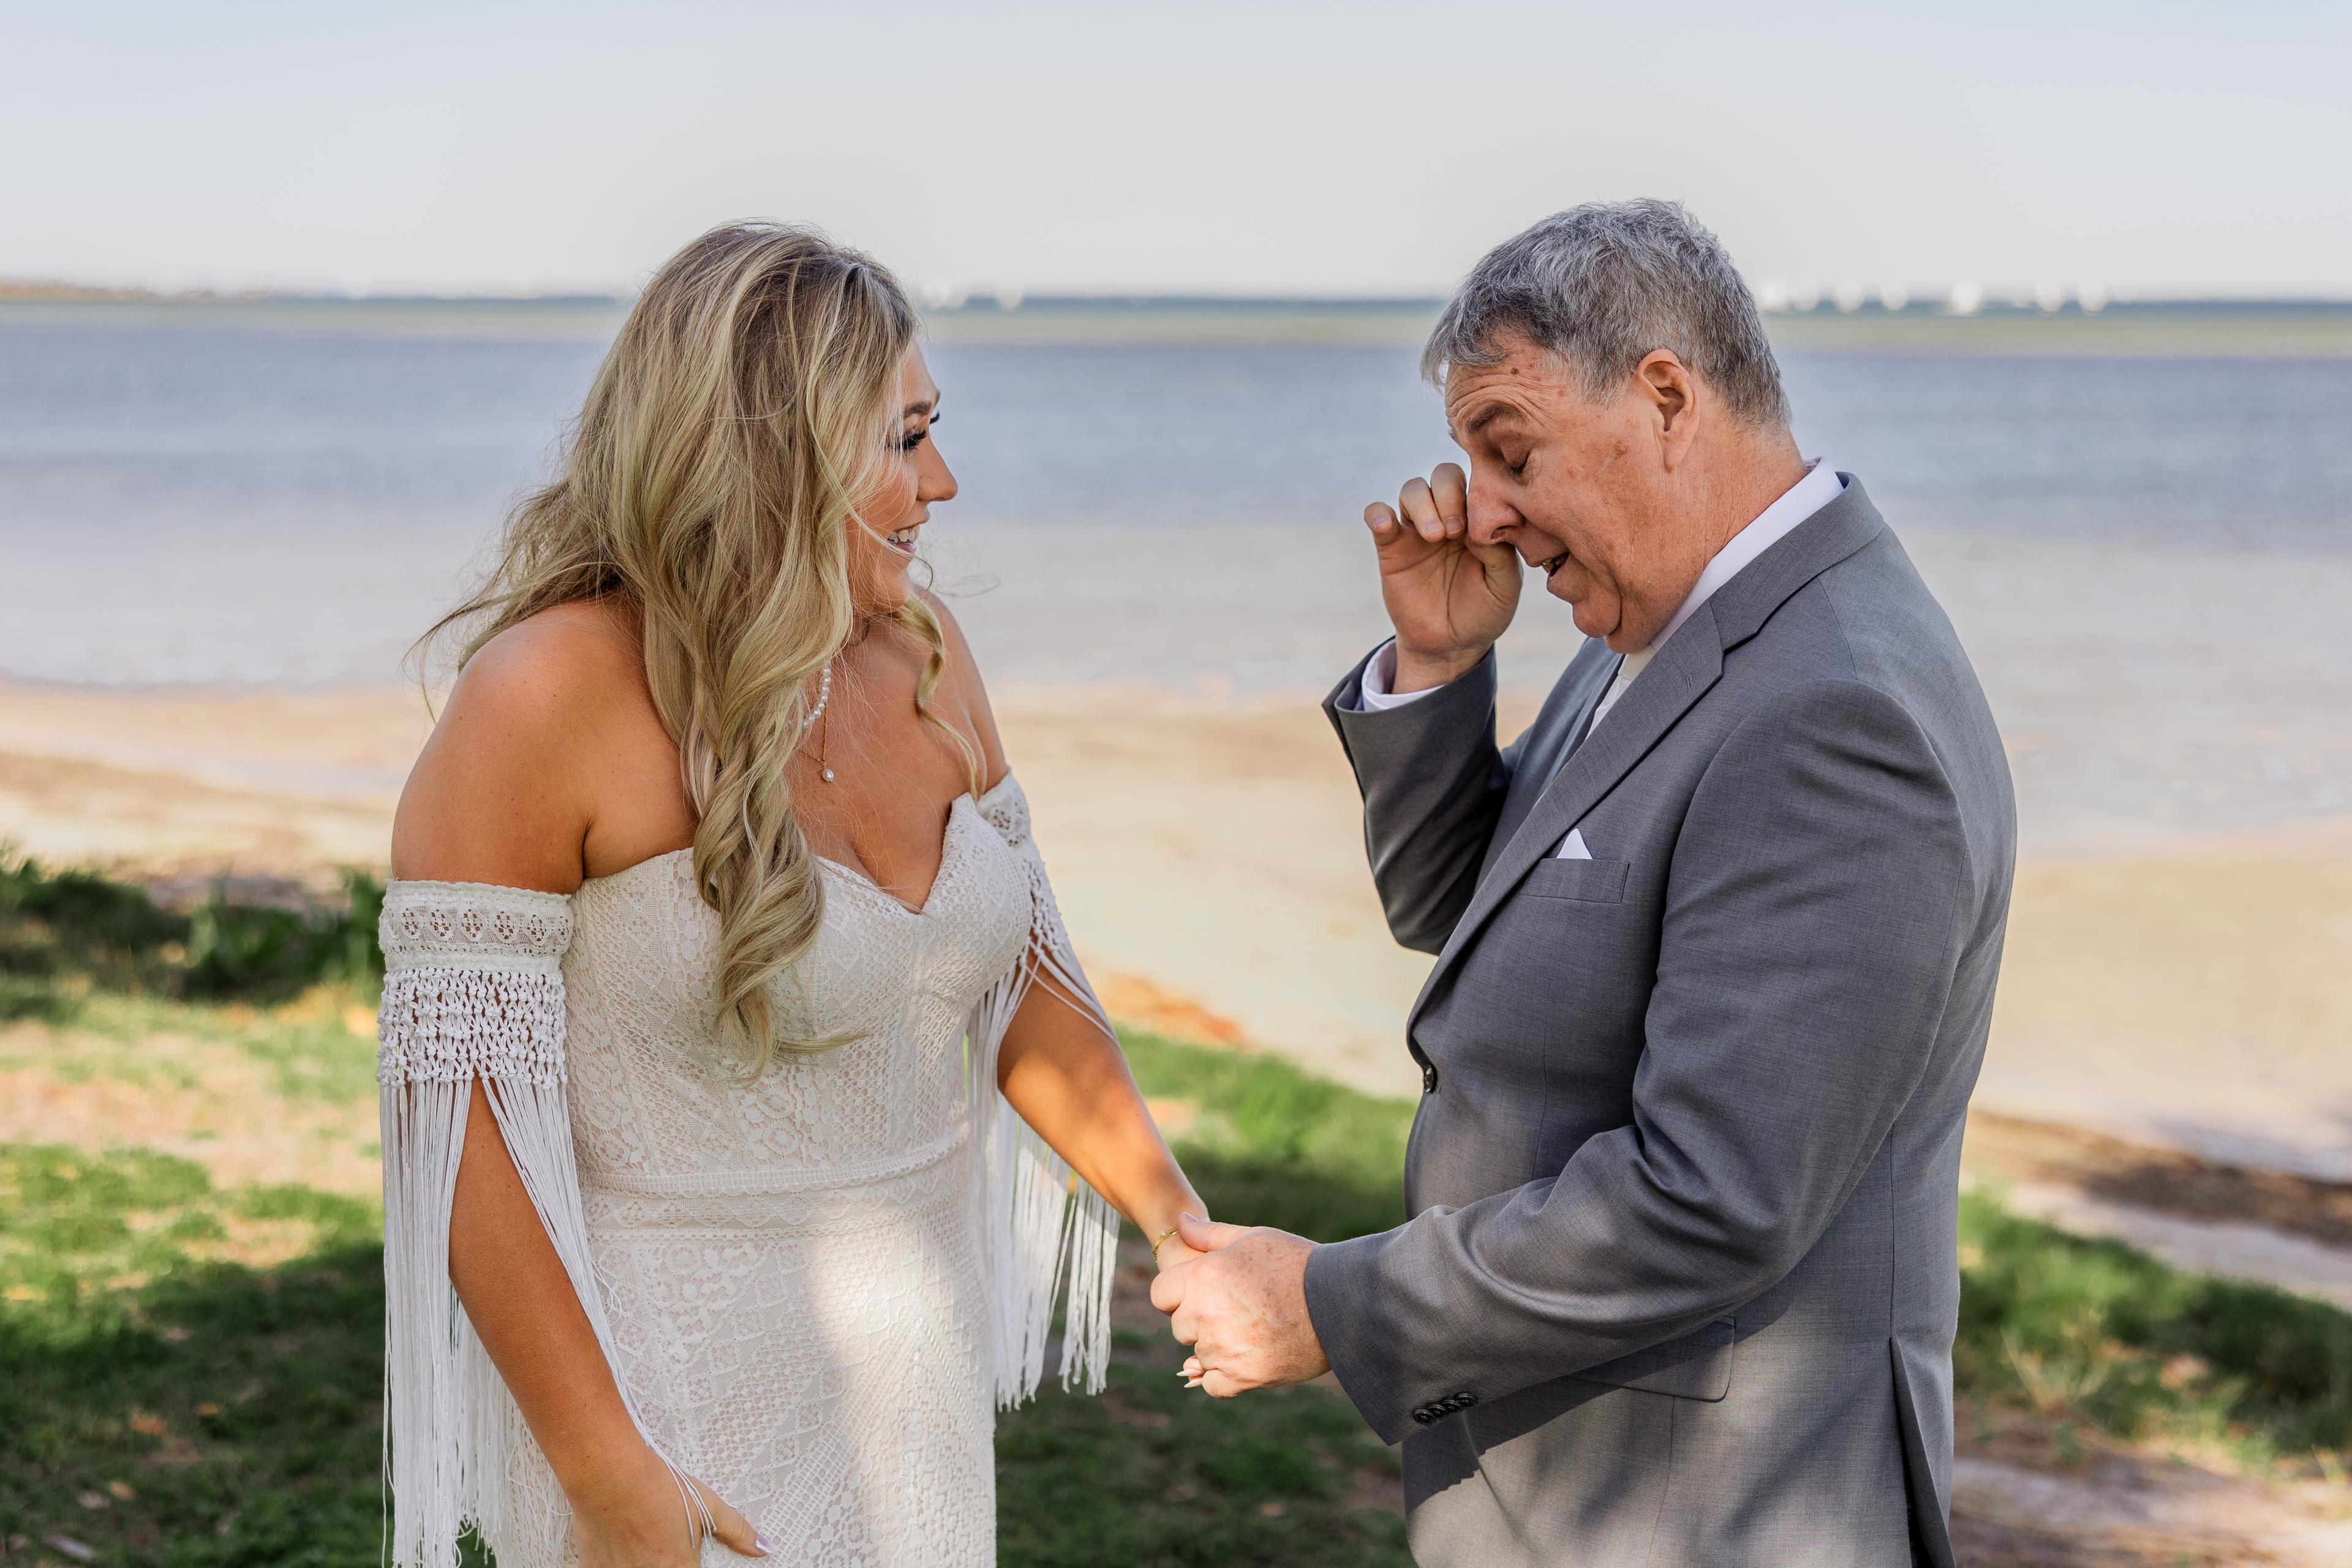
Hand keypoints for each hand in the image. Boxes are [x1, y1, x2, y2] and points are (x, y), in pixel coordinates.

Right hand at [570, 1439, 766, 1565]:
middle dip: (668, 1562)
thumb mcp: (706, 1506)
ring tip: (644, 1540)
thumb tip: (764, 1547)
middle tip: (663, 1544)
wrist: (609, 1473)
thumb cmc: (655, 1487)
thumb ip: (737, 1531)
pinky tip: (622, 1545)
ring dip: (644, 1562)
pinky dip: (619, 1562)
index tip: (689, 1559)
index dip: (692, 1566)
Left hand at [1148, 1213, 1328, 1397]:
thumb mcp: (1253, 1237)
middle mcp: (1205, 1314)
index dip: (1179, 1293)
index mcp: (1203, 1276)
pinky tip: (1250, 1356)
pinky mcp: (1242, 1378)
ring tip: (1254, 1330)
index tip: (1205, 1292)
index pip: (1161, 1295)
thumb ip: (1210, 1234)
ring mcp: (1222, 1349)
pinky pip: (1214, 1384)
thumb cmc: (1296, 1263)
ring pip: (1199, 1355)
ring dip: (1218, 1346)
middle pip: (1180, 1326)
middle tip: (1239, 1310)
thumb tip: (1181, 1222)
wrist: (1341, 1303)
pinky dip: (1227, 1375)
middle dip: (1201, 1319)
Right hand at [1364, 463, 1521, 691]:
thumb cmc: (1484, 611)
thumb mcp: (1505, 586)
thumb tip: (1478, 525)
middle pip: (1443, 476)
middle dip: (1448, 496)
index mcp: (1480, 518)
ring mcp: (1418, 529)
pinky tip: (1385, 524)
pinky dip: (1377, 513)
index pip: (1477, 481)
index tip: (1478, 529)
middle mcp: (1449, 515)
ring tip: (1433, 537)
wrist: (1450, 644)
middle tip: (1454, 532)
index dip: (1476, 495)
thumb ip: (1500, 552)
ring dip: (1422, 505)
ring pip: (1412, 490)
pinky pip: (1377, 515)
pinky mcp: (1391, 546)